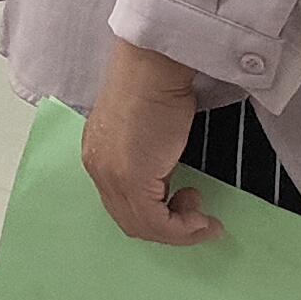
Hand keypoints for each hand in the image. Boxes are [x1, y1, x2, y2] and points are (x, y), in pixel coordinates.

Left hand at [82, 35, 224, 247]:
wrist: (152, 68)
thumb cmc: (155, 87)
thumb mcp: (148, 131)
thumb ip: (148, 157)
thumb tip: (166, 177)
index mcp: (98, 155)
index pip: (119, 203)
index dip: (153, 215)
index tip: (182, 206)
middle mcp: (98, 169)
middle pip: (129, 220)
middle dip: (168, 228)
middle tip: (196, 215)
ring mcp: (111, 176)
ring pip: (143, 226)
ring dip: (178, 231)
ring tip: (201, 215)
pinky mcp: (131, 179)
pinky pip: (157, 223)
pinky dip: (183, 230)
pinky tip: (202, 218)